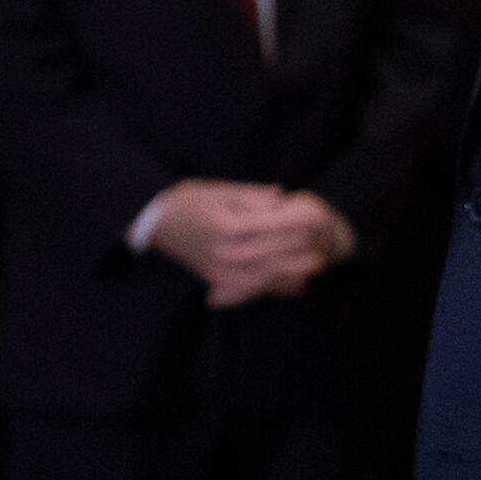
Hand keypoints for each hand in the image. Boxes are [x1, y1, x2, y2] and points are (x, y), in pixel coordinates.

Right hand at [146, 181, 353, 307]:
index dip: (297, 226)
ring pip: (267, 277)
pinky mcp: (217, 280)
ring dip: (294, 274)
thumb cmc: (187, 200)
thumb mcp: (219, 189)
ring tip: (316, 269)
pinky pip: (252, 290)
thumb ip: (253, 196)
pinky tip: (295, 287)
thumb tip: (282, 197)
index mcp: (230, 225)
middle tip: (325, 250)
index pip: (273, 228)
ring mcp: (222, 270)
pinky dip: (275, 289)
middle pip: (275, 257)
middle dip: (301, 253)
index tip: (319, 222)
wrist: (155, 221)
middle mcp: (228, 252)